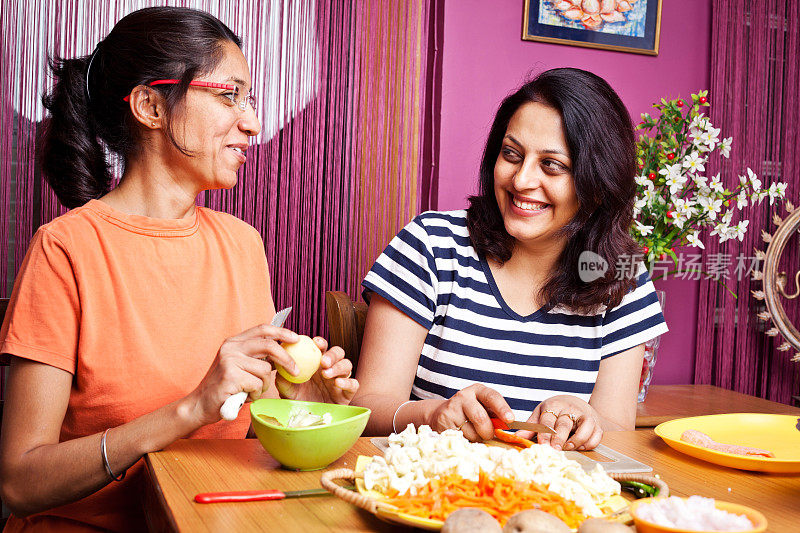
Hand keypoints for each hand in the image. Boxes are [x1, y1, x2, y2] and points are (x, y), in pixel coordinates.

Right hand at [185, 323, 300, 425]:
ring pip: (265, 370)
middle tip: (296, 370)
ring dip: (263, 385)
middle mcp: (231, 347)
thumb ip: (257, 357)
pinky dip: (254, 394)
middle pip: (269, 345)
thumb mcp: (240, 365)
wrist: (200, 404)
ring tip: (250, 390)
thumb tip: (284, 352)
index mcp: (234, 342)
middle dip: (286, 359)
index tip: (296, 338)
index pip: (262, 329)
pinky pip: (257, 384)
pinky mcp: (230, 375)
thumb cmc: (225, 387)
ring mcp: (229, 360)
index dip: (281, 332)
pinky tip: (243, 396)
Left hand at [276, 337, 358, 403]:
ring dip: (338, 366)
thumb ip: (283, 379)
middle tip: (323, 361)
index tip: (316, 342)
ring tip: (326, 374)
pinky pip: (354, 384)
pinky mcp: (347, 394)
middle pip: (338, 353)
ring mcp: (340, 380)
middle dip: (332, 354)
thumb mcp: (287, 390)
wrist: (307, 421)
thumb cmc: (298, 402)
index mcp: (317, 364)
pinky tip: (338, 383)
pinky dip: (348, 382)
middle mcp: (330, 369)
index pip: (322, 348)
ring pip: (348, 365)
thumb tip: (279, 366)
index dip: (321, 342)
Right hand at [427, 384, 513, 441]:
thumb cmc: (470, 412)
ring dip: (477, 439)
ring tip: (472, 434)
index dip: (502, 409)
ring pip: (471, 432)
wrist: (441, 413)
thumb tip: (509, 428)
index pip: (492, 397)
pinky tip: (463, 435)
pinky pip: (461, 438)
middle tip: (489, 436)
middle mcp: (464, 396)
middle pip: (481, 418)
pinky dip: (466, 441)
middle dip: (488, 432)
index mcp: (478, 390)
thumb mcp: (483, 407)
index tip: (510, 420)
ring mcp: (452, 408)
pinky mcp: (444, 421)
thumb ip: (495, 415)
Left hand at [516, 395, 601, 450]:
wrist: (575, 402)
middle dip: (560, 438)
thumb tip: (517, 436)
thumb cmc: (555, 411)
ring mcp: (585, 415)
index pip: (548, 420)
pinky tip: (581, 446)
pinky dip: (590, 442)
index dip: (545, 433)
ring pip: (584, 428)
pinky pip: (597, 434)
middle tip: (555, 450)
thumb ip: (531, 426)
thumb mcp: (541, 414)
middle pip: (565, 424)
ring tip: (569, 448)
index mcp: (553, 406)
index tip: (543, 445)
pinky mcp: (596, 423)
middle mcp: (570, 409)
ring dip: (577, 440)